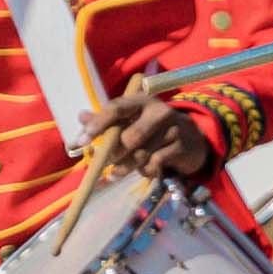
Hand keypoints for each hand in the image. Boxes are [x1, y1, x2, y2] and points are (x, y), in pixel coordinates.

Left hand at [82, 77, 220, 184]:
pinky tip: (144, 171)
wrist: (191, 138)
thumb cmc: (152, 128)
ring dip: (125, 167)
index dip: (98, 124)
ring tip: (115, 173)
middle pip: (130, 137)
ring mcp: (172, 129)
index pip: (117, 108)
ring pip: (141, 154)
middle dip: (114, 154)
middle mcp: (159, 111)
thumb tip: (81, 116)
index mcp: (142, 100)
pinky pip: (154, 164)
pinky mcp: (181, 147)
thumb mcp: (131, 119)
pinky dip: (145, 171)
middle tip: (104, 162)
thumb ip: (106, 119)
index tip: (82, 140)